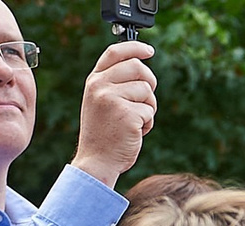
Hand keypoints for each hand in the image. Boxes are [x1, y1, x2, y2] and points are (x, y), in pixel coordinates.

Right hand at [72, 41, 157, 185]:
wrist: (97, 160)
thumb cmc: (103, 134)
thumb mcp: (101, 102)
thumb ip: (114, 84)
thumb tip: (141, 69)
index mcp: (94, 81)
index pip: (114, 53)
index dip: (134, 47)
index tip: (149, 50)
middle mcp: (100, 86)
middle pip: (138, 67)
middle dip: (149, 82)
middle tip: (146, 100)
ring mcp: (112, 99)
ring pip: (147, 91)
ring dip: (149, 108)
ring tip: (135, 121)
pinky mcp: (127, 114)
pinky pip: (150, 111)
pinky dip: (148, 123)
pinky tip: (136, 132)